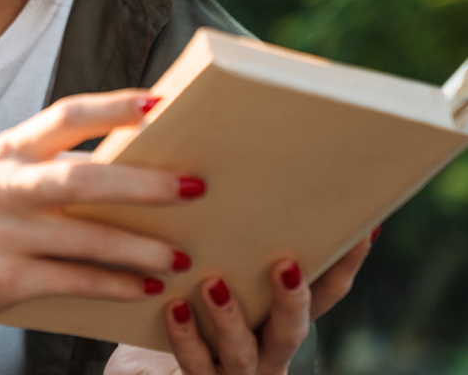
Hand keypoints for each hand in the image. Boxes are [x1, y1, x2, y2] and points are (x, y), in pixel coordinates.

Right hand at [0, 89, 205, 328]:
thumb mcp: (10, 179)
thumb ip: (60, 168)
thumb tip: (146, 167)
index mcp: (10, 150)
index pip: (66, 116)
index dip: (114, 108)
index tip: (162, 105)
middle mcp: (2, 184)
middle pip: (81, 178)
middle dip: (143, 183)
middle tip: (194, 188)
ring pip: (83, 237)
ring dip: (138, 247)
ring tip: (180, 256)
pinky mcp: (1, 277)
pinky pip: (70, 280)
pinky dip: (113, 284)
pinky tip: (145, 287)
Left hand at [105, 232, 375, 374]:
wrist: (157, 371)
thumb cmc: (192, 307)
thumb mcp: (220, 271)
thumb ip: (231, 237)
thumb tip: (224, 168)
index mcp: (280, 319)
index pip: (327, 293)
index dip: (348, 264)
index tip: (365, 227)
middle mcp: (268, 349)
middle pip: (293, 328)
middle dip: (293, 298)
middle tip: (285, 265)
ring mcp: (236, 370)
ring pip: (241, 351)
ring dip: (229, 318)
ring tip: (212, 284)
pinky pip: (193, 362)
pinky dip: (184, 337)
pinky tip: (173, 309)